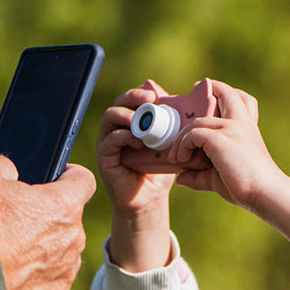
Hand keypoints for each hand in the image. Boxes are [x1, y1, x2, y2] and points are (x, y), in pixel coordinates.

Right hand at [0, 153, 96, 289]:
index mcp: (64, 206)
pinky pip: (50, 285)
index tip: (51, 180)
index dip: (67, 177)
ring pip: (62, 255)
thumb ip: (7, 164)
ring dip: (43, 252)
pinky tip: (9, 279)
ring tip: (7, 254)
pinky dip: (34, 283)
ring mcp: (66, 273)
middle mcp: (74, 239)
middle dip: (47, 218)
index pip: (83, 180)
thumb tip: (13, 172)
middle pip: (69, 221)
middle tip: (13, 221)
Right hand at [96, 81, 175, 272]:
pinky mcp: (104, 156)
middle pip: (118, 102)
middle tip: (149, 99)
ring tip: (142, 122)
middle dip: (133, 97)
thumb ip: (174, 124)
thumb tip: (185, 102)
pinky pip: (109, 140)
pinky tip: (138, 142)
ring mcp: (108, 141)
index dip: (141, 92)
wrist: (150, 197)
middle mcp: (117, 127)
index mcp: (132, 121)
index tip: (155, 94)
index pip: (131, 99)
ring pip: (110, 116)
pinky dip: (124, 137)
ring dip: (127, 115)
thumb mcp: (170, 143)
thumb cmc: (160, 168)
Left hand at [172, 80, 289, 251]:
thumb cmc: (249, 187)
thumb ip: (200, 175)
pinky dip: (183, 145)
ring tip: (177, 155)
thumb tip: (180, 178)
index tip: (210, 92)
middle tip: (193, 91)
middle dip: (210, 87)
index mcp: (248, 128)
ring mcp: (231, 128)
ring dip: (182, 136)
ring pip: (198, 120)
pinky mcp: (220, 139)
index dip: (225, 92)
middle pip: (227, 93)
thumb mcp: (221, 176)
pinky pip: (193, 134)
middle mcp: (241, 123)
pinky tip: (181, 159)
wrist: (266, 193)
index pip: (241, 99)